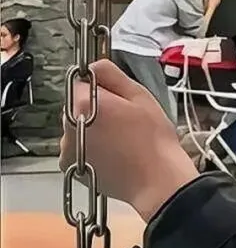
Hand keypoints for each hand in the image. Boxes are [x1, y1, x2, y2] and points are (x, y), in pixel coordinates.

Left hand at [60, 60, 197, 221]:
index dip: (102, 88)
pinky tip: (113, 154)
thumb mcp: (140, 96)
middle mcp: (67, 126)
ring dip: (92, 129)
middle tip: (125, 120)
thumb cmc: (153, 138)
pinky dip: (90, 148)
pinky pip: (77, 148)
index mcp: (83, 103)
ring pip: (78, 127)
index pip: (81, 82)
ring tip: (121, 140)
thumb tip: (92, 66)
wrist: (156, 180)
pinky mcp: (70, 167)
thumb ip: (112, 75)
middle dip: (96, 109)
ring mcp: (67, 148)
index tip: (120, 100)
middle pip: (77, 106)